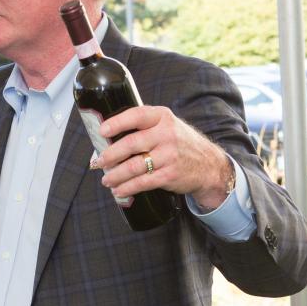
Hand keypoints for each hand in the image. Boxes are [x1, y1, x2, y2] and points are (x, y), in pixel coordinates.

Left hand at [94, 105, 233, 209]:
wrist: (208, 165)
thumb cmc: (180, 144)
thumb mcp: (167, 126)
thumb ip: (144, 127)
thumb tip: (109, 137)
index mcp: (162, 117)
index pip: (136, 116)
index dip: (117, 123)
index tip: (102, 131)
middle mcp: (166, 134)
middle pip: (131, 144)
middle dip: (110, 154)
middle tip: (98, 162)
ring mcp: (169, 156)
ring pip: (134, 166)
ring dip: (115, 175)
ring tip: (106, 179)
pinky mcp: (169, 175)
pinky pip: (143, 182)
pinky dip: (127, 188)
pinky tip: (118, 190)